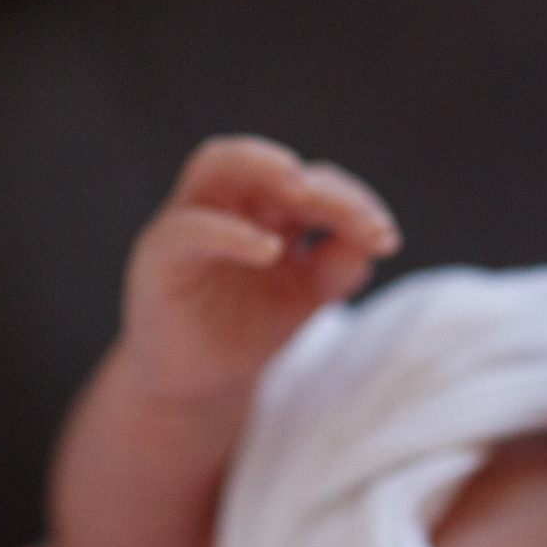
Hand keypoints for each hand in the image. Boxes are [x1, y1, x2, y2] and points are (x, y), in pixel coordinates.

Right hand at [118, 135, 398, 403]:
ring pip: (215, 164)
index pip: (313, 182)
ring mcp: (190, 221)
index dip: (352, 202)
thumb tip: (370, 243)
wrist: (199, 382)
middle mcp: (228, 203)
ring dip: (261, 166)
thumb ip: (336, 268)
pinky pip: (190, 228)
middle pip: (270, 165)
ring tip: (304, 191)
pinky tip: (270, 250)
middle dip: (320, 185)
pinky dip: (231, 233)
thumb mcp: (305, 297)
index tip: (386, 239)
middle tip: (359, 218)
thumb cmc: (250, 327)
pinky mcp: (160, 254)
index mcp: (267, 207)